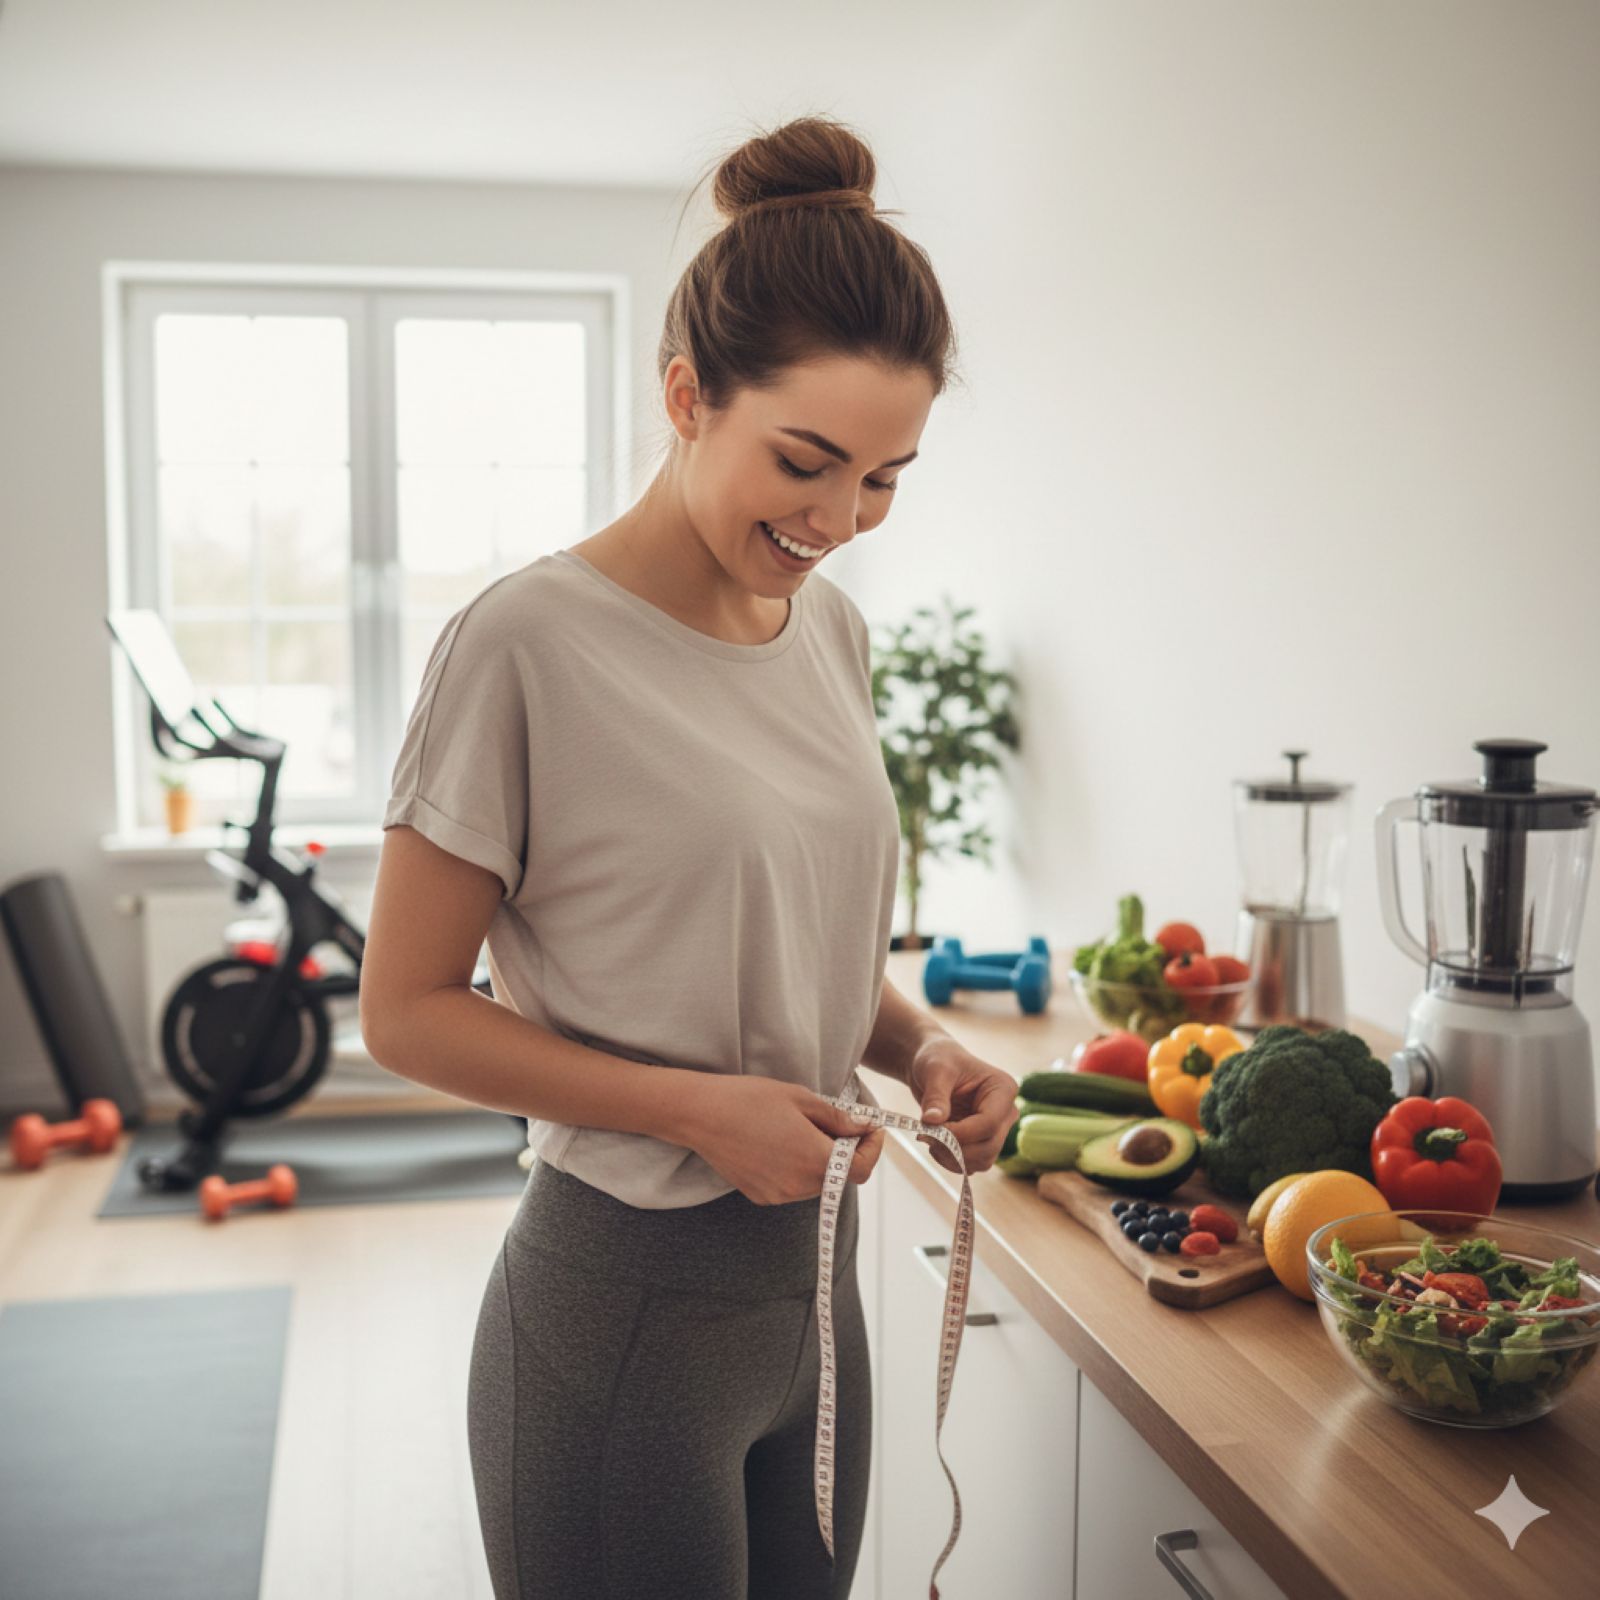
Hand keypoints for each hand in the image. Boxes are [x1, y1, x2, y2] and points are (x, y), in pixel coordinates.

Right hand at [677, 1075, 886, 1205]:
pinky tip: (778, 1142)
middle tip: (835, 1122)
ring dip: (819, 1159)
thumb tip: (864, 1128)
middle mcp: (799, 1185)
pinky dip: (797, 1168)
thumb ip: (838, 1119)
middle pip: (839, 1176)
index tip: (871, 1129)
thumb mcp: (801, 1099)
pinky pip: (792, 1185)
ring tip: (800, 1129)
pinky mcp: (761, 1196)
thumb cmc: (750, 1099)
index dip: (871, 1149)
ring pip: (816, 1182)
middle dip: (845, 1151)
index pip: (861, 1170)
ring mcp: (779, 1194)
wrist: (701, 1115)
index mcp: (814, 1159)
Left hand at [908, 1038, 1019, 1175]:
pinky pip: (973, 1164)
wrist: (933, 1066)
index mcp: (1003, 1089)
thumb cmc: (938, 1060)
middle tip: (925, 1136)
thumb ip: (935, 1096)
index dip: (960, 1133)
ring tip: (928, 1139)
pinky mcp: (983, 1141)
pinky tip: (935, 1145)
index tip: (930, 1129)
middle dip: (955, 1148)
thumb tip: (931, 1121)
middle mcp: (1006, 1112)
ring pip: (983, 1160)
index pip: (989, 1123)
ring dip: (953, 1158)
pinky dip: (952, 1161)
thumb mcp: (935, 1071)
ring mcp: (996, 1129)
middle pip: (989, 1146)